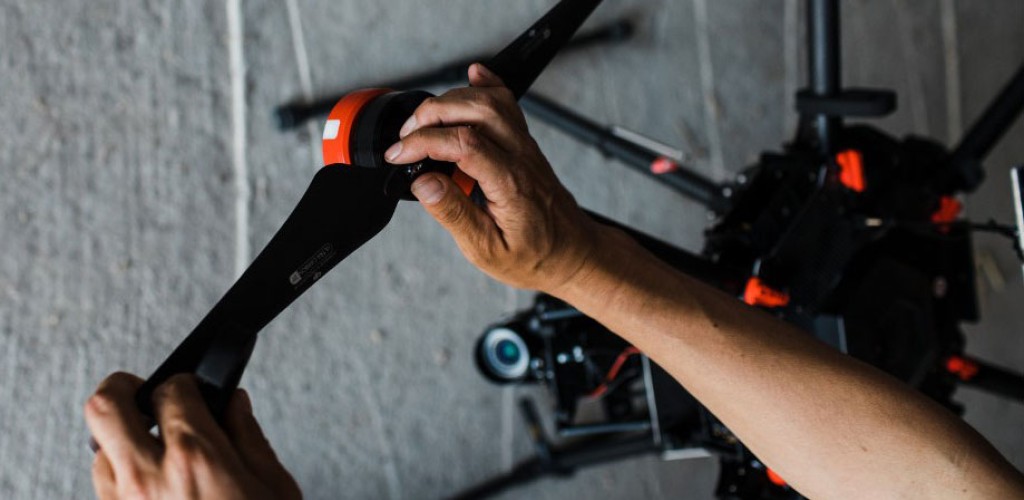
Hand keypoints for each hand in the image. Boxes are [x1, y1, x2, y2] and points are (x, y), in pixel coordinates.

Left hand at [84, 373, 300, 499]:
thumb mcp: (275, 488)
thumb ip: (249, 438)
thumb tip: (235, 405)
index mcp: (197, 459)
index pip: (171, 391)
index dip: (185, 383)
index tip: (193, 388)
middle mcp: (150, 479)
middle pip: (106, 407)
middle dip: (123, 387)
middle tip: (141, 389)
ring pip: (99, 452)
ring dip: (122, 441)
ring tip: (152, 448)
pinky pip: (105, 489)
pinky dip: (122, 477)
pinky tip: (153, 484)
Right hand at [386, 63, 603, 294]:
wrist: (572, 253)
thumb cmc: (533, 256)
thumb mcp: (487, 250)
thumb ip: (454, 214)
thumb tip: (423, 183)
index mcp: (510, 184)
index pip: (463, 144)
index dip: (422, 142)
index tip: (398, 154)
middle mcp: (520, 157)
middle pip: (476, 110)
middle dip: (431, 114)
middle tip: (404, 137)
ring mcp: (525, 146)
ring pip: (490, 101)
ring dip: (450, 100)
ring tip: (422, 121)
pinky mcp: (525, 144)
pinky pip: (509, 104)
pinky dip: (487, 85)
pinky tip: (473, 75)